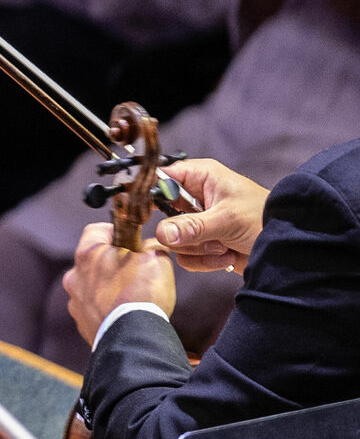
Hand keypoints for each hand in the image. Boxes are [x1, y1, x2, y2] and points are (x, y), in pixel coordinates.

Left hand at [64, 219, 176, 346]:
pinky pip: (94, 309)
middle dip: (114, 263)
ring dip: (108, 288)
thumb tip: (151, 247)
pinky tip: (124, 314)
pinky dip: (106, 309)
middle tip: (136, 271)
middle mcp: (75, 275)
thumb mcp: (157, 260)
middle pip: (94, 261)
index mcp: (88, 254)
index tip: (132, 240)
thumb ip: (152, 248)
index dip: (117, 232)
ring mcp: (76, 300)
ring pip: (92, 286)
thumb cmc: (142, 296)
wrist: (133, 338)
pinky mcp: (82, 322)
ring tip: (131, 297)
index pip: (97, 230)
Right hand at [148, 158, 269, 272]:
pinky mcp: (204, 244)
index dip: (151, 194)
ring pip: (174, 239)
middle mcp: (196, 198)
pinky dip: (205, 261)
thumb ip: (192, 227)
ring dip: (199, 248)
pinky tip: (226, 256)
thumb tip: (161, 235)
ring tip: (224, 246)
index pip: (161, 178)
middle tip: (208, 235)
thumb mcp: (227, 220)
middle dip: (186, 232)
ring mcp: (199, 223)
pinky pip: (186, 256)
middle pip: (165, 215)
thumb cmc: (265, 220)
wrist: (290, 250)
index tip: (146, 213)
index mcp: (201, 177)